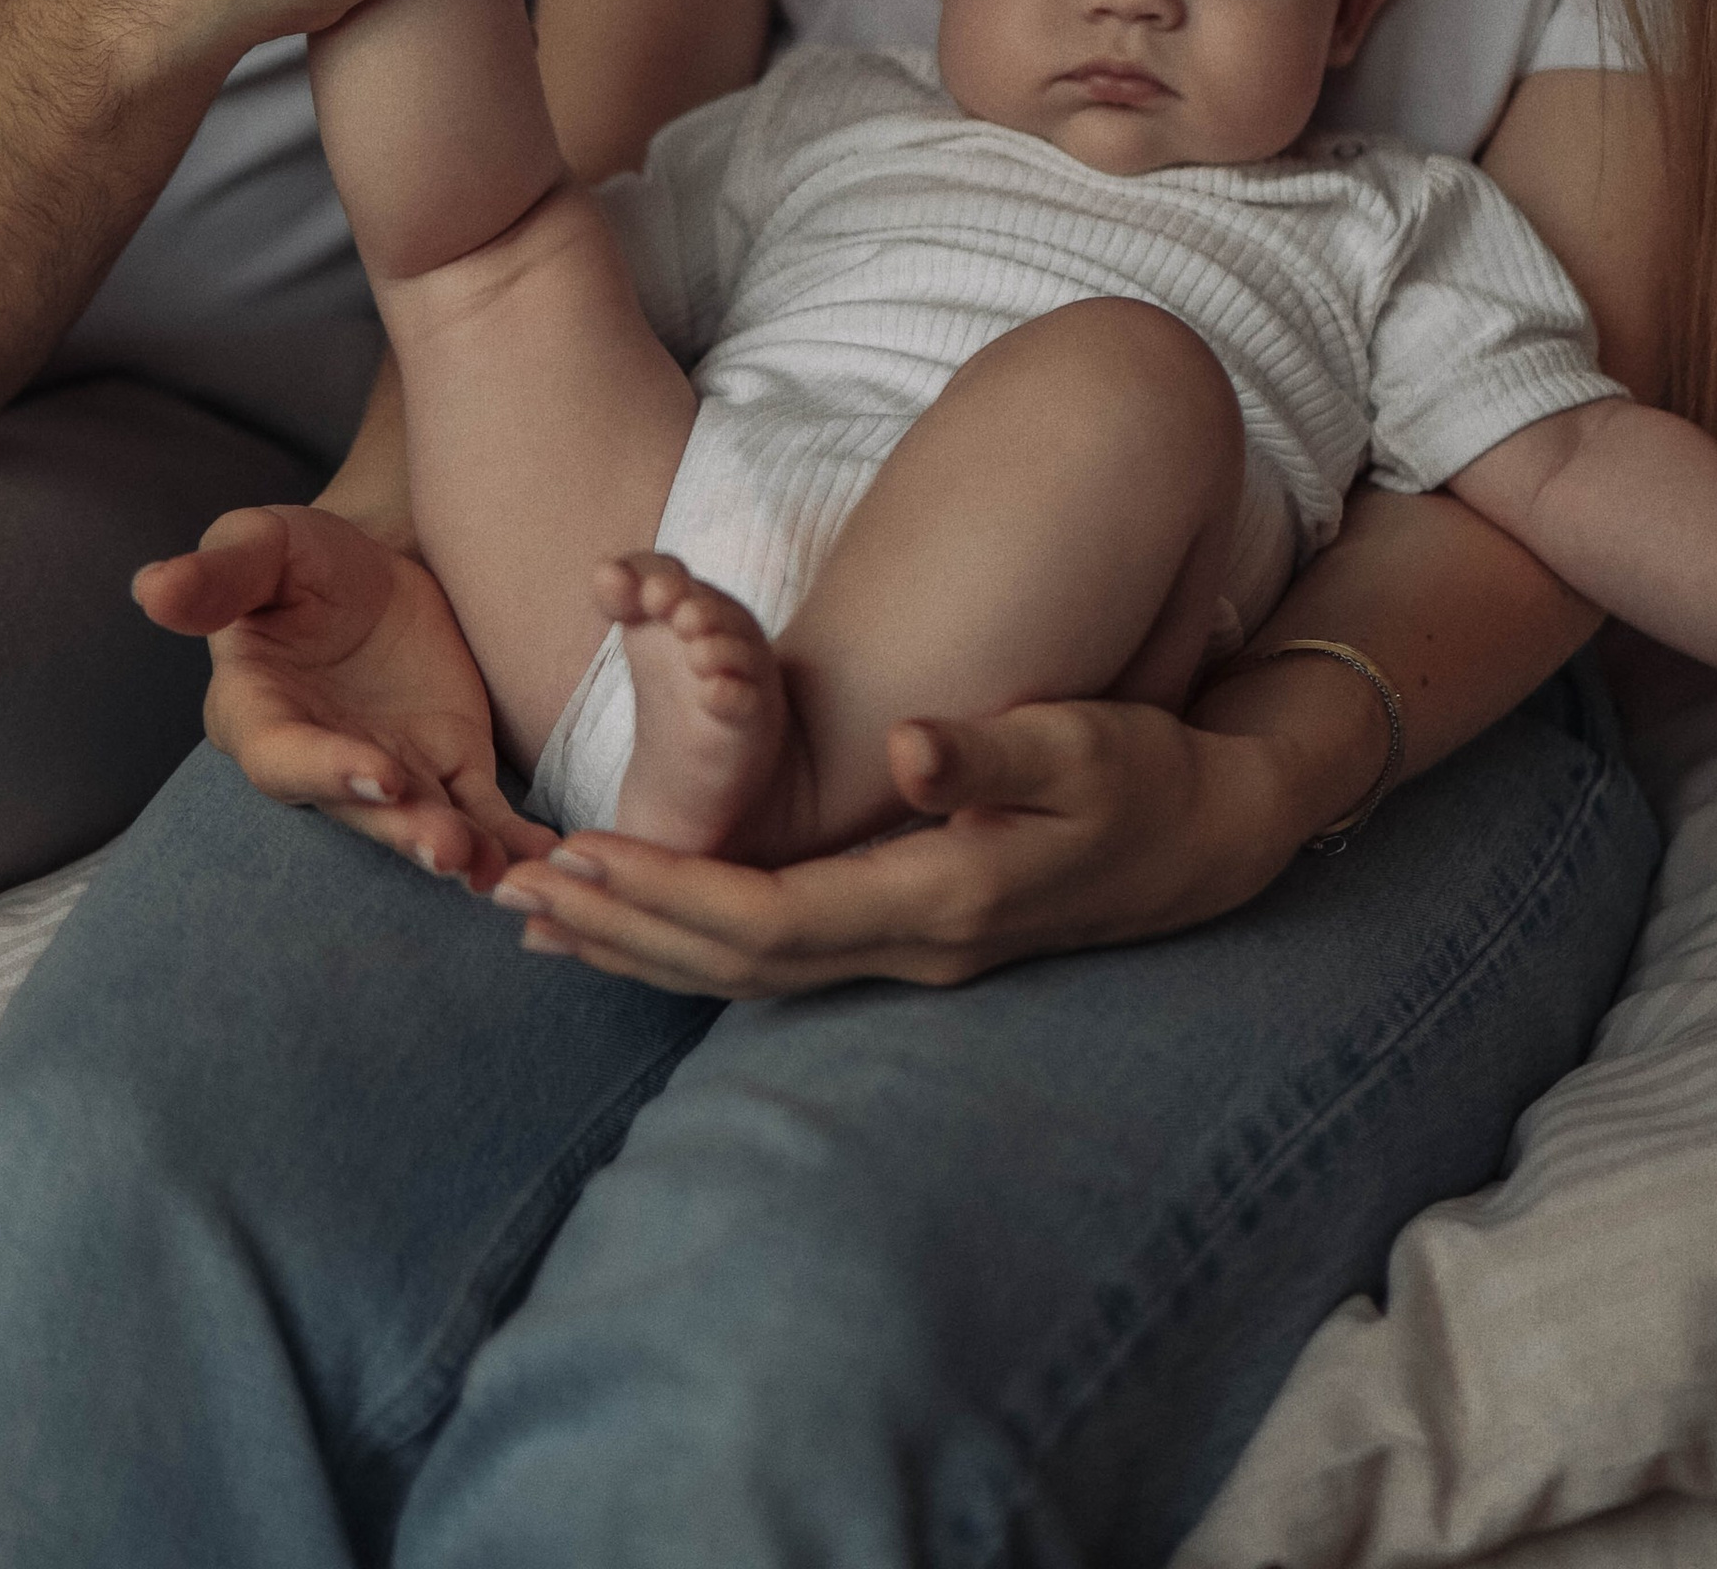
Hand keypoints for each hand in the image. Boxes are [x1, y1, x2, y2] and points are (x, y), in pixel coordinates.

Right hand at [135, 501, 552, 891]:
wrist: (372, 564)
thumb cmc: (295, 560)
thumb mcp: (257, 546)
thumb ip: (215, 575)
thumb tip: (150, 588)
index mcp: (259, 711)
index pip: (283, 756)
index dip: (327, 769)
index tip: (380, 774)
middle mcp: (323, 757)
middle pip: (357, 808)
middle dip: (402, 832)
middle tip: (448, 850)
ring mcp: (391, 769)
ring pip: (420, 822)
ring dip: (455, 850)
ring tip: (494, 870)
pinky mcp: (449, 767)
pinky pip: (479, 815)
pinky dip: (507, 840)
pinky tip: (541, 856)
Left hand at [489, 698, 1314, 997]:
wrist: (1204, 838)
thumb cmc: (1139, 774)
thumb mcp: (1081, 743)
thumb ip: (990, 751)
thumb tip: (904, 747)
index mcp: (935, 896)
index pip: (767, 918)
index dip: (666, 895)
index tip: (577, 863)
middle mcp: (909, 944)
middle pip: (734, 963)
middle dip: (622, 930)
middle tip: (513, 896)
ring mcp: (908, 952)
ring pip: (745, 971)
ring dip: (642, 947)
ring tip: (542, 922)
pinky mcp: (905, 935)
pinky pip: (774, 957)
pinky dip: (694, 942)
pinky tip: (642, 925)